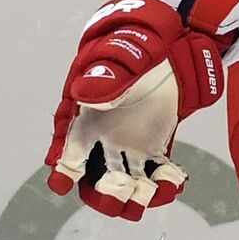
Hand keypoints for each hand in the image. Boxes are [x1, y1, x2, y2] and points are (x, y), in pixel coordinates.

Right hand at [46, 0, 225, 219]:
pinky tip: (175, 183)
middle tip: (122, 194)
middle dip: (104, 192)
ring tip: (154, 192)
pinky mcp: (154, 148)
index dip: (63, 168)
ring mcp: (127, 145)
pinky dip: (163, 183)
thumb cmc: (138, 45)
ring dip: (135, 195)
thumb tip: (87, 92)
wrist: (174, 44)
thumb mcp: (124, 51)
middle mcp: (101, 137)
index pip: (66, 147)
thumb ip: (108, 71)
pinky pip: (155, 173)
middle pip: (93, 176)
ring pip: (124, 181)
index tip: (62, 183)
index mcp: (83, 114)